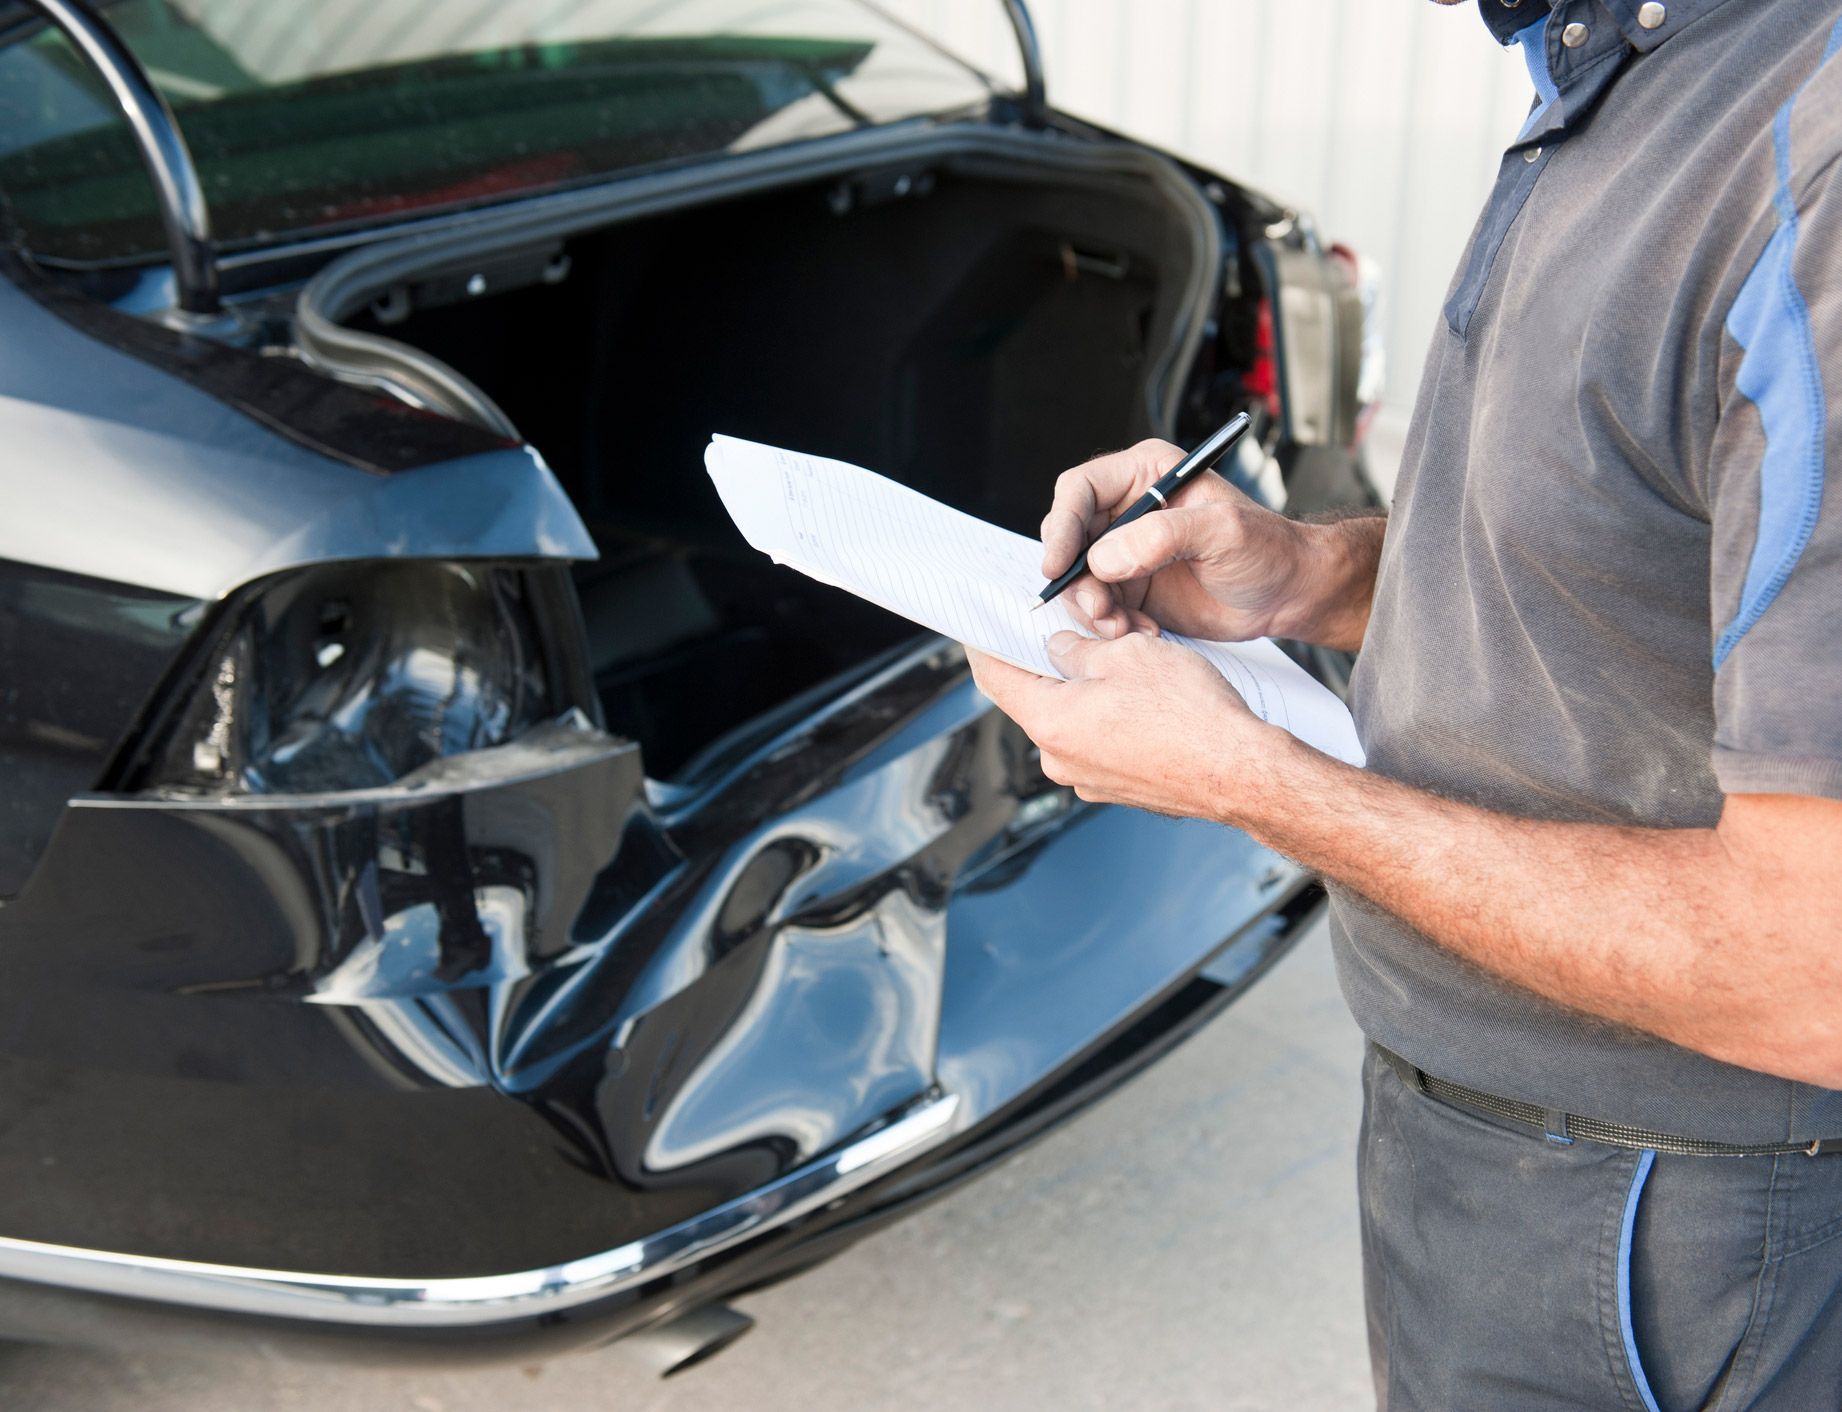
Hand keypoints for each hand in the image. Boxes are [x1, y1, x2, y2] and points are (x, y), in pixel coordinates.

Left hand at [966, 631, 1283, 818]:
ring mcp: (1088, 779)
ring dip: (1088, 688)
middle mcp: (1060, 760)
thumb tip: (1060, 648)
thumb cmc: (1191, 715)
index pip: (994, 677)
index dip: (985, 643)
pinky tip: (1145, 698)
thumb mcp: (1127, 654)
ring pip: (1072, 718)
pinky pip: (1099, 741)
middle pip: (1035, 697)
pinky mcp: (1117, 787)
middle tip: (1076, 630)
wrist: (1243, 773)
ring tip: (1128, 663)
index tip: (981, 623)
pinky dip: (1110, 716)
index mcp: (1050, 723)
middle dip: (1052, 661)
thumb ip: (1079, 648)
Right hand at [1039, 438, 1325, 642]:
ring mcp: (1126, 553)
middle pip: (1070, 539)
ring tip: (1126, 629)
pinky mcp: (1131, 589)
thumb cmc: (1268, 549)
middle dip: (1076, 579)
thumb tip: (1104, 557)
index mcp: (1145, 476)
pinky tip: (1143, 634)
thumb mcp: (1223, 532)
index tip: (1059, 564)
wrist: (1288, 593)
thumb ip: (1163, 537)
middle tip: (1100, 609)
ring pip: (1079, 580)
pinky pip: (1099, 609)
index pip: (1080, 490)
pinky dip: (1112, 627)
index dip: (1061, 526)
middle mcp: (1128, 512)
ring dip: (1094, 610)